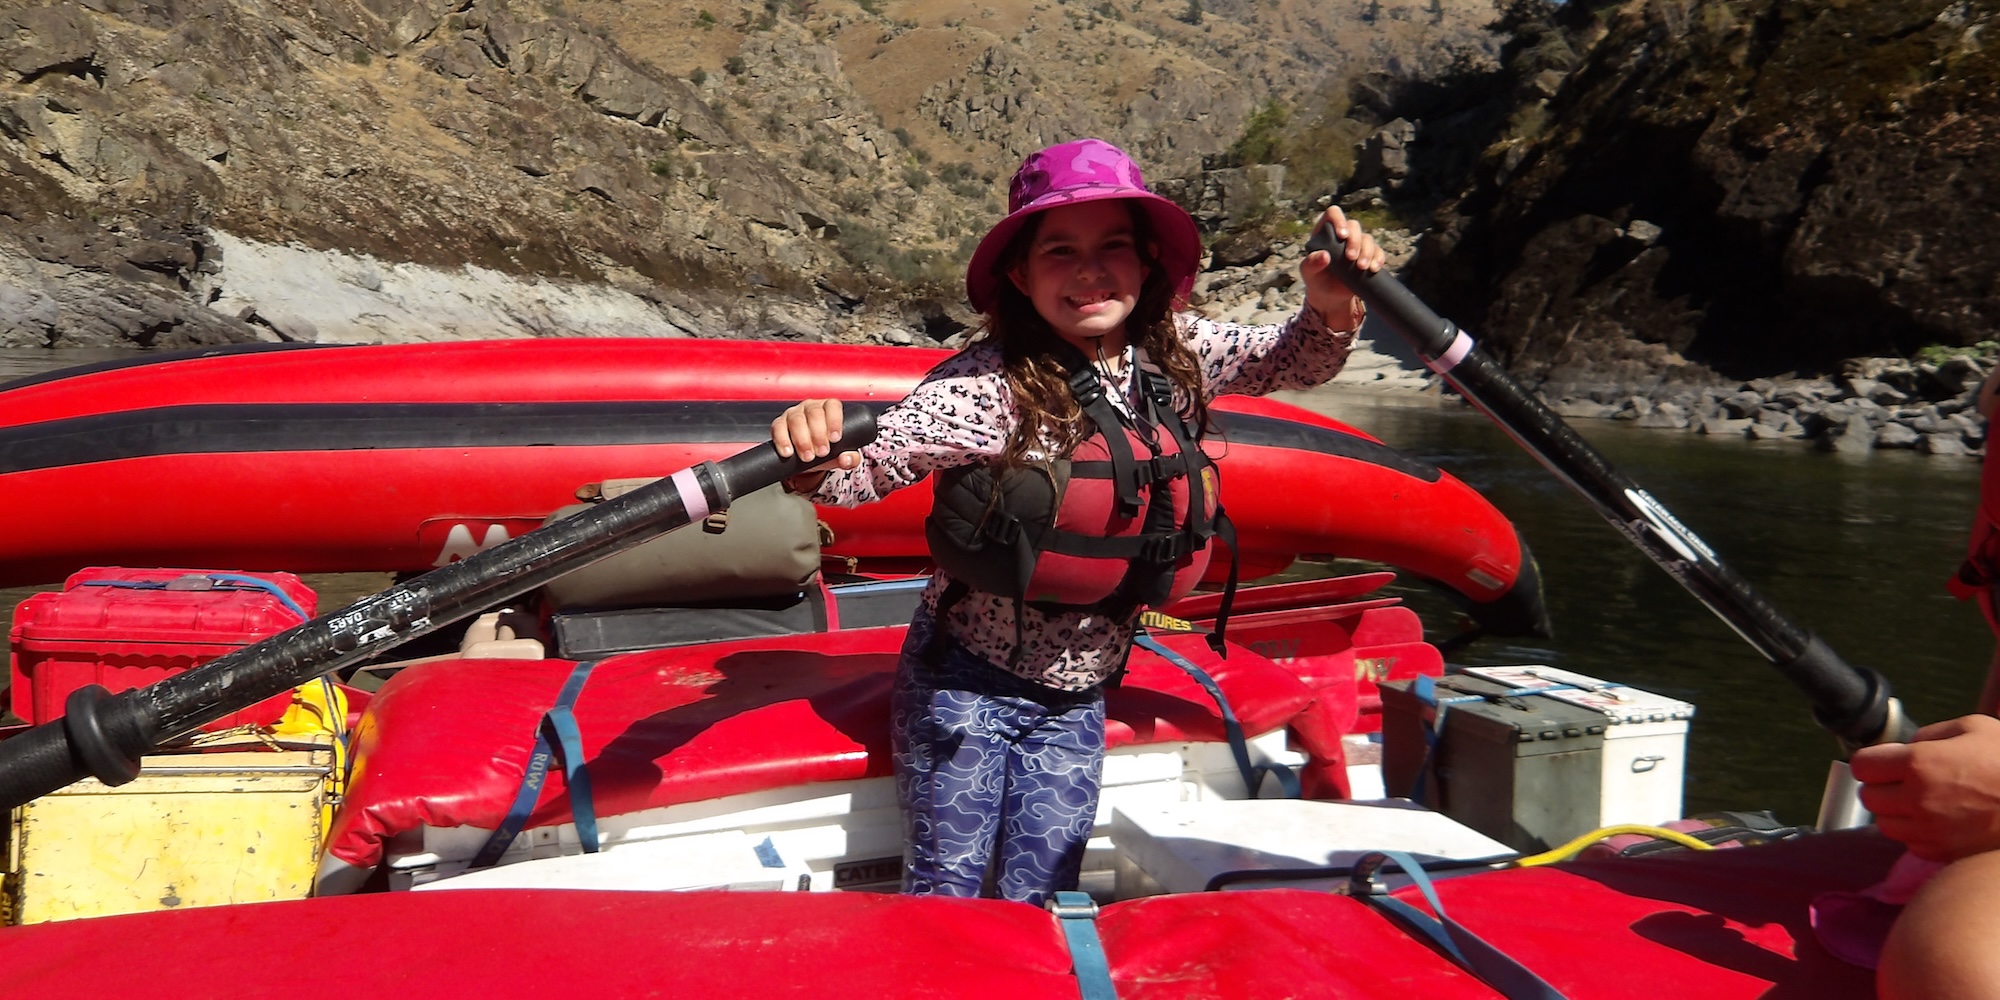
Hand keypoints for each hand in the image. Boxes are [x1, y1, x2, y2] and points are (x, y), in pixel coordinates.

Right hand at [771, 398, 859, 492]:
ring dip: (802, 439)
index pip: (833, 406)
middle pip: (814, 413)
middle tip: (822, 452)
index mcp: (829, 408)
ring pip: (796, 419)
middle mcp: (811, 407)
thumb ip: (850, 458)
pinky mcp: (779, 424)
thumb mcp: (840, 453)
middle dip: (818, 434)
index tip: (835, 438)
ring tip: (808, 456)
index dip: (834, 421)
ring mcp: (794, 414)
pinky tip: (789, 452)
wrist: (808, 457)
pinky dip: (783, 441)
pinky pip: (778, 428)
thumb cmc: (827, 448)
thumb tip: (847, 459)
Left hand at [1300, 206, 1386, 331]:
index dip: (1339, 220)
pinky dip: (1378, 259)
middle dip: (1355, 241)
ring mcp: (1357, 245)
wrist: (1331, 296)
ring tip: (1361, 267)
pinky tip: (1374, 268)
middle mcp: (1343, 235)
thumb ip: (1311, 264)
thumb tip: (1324, 256)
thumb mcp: (1309, 274)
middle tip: (1351, 258)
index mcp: (1325, 232)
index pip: (1333, 213)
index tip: (1342, 235)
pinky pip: (1378, 252)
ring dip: (1367, 251)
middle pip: (1354, 225)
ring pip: (1368, 238)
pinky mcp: (1368, 256)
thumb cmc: (1317, 280)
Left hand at [1853, 714, 1999, 861]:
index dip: (1872, 761)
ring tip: (1921, 801)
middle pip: (1869, 797)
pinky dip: (1917, 833)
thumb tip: (1905, 748)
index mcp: (1920, 764)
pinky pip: (1911, 844)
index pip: (1862, 765)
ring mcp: (1929, 830)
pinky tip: (1939, 821)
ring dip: (1895, 812)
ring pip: (1885, 824)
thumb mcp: (1973, 728)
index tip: (1884, 760)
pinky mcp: (1943, 853)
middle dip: (1881, 786)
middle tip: (1904, 780)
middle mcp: (1917, 800)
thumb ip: (1931, 735)